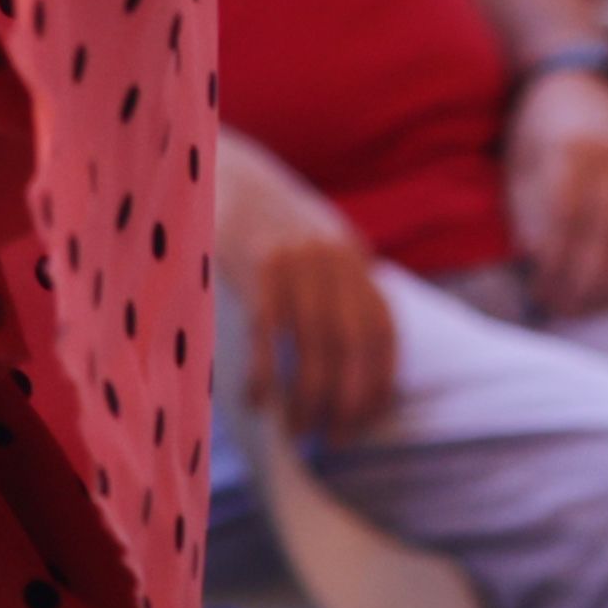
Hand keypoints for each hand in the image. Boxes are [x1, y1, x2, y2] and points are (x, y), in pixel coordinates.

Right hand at [213, 140, 400, 439]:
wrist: (224, 169)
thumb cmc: (269, 217)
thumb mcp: (319, 238)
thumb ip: (340, 282)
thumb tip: (352, 352)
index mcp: (353, 255)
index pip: (383, 330)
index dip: (379, 380)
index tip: (365, 419)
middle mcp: (332, 257)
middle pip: (353, 343)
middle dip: (347, 399)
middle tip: (332, 439)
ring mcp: (294, 260)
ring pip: (314, 343)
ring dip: (308, 396)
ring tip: (298, 431)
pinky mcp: (255, 264)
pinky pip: (268, 331)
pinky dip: (266, 373)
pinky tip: (259, 402)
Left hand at [505, 64, 607, 316]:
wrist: (580, 83)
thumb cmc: (538, 132)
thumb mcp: (519, 160)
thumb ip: (526, 208)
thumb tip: (534, 260)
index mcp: (572, 147)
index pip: (567, 217)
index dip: (554, 261)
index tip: (538, 291)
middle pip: (604, 233)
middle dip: (581, 282)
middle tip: (561, 309)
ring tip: (588, 306)